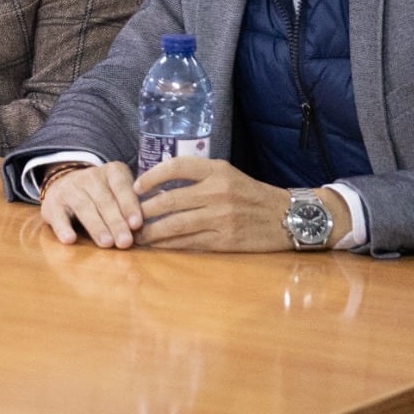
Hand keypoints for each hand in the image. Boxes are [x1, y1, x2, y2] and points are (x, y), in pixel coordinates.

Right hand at [39, 161, 147, 248]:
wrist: (65, 185)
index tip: (137, 224)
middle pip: (104, 200)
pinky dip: (63, 228)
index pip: (121, 186)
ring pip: (84, 207)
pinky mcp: (51, 204)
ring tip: (107, 244)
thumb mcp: (120, 190)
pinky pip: (57, 216)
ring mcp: (69, 189)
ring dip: (96, 226)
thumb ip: (137, 201)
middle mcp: (89, 177)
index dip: (129, 205)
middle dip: (116, 222)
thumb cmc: (103, 195)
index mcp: (111, 172)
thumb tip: (164, 206)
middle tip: (125, 242)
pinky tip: (70, 240)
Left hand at [134, 157, 344, 252]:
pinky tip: (156, 246)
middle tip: (125, 218)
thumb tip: (155, 186)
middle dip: (142, 212)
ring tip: (134, 236)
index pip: (176, 167)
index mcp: (217, 171)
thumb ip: (196, 177)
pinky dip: (168, 245)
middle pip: (169, 201)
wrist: (288, 217)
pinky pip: (189, 243)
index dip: (151, 177)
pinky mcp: (225, 240)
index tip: (136, 187)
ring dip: (150, 232)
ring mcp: (222, 218)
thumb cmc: (251, 195)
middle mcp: (218, 192)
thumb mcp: (227, 175)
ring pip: (175, 225)